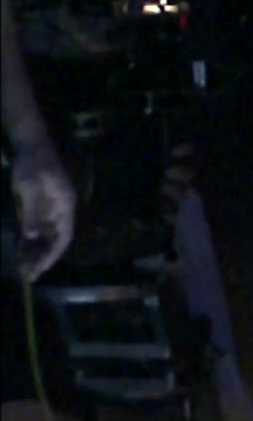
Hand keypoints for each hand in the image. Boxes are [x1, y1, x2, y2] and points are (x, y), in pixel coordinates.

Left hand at [11, 141, 76, 281]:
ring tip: (23, 270)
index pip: (63, 236)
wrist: (29, 144)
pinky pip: (34, 230)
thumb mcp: (31, 187)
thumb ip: (33, 212)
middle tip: (28, 276)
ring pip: (43, 238)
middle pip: (54, 240)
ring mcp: (48, 210)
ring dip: (34, 253)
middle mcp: (59, 211)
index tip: (41, 270)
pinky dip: (27, 243)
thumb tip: (34, 236)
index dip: (53, 254)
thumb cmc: (33, 164)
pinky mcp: (36, 208)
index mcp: (65, 206)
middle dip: (42, 259)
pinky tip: (20, 254)